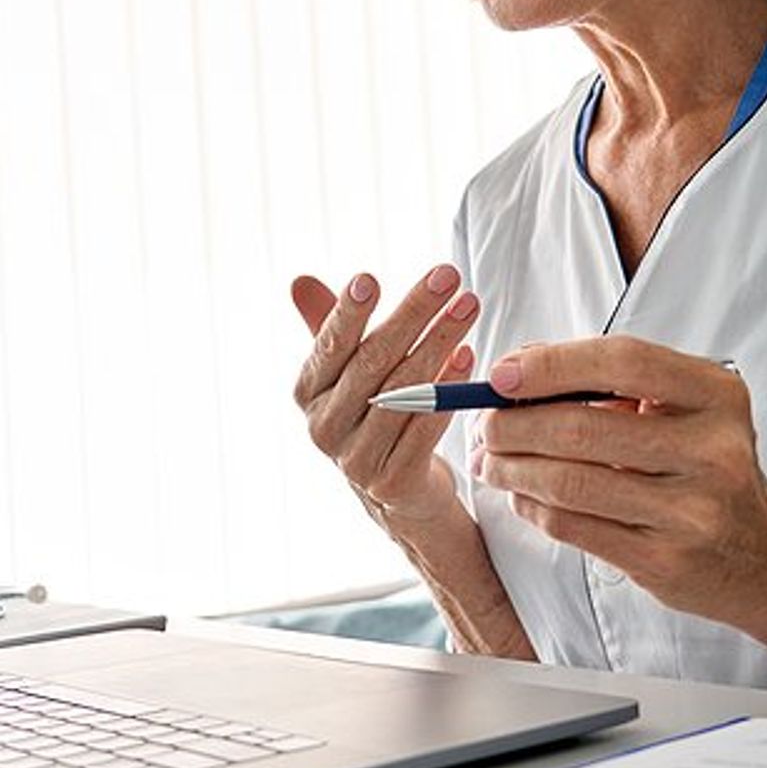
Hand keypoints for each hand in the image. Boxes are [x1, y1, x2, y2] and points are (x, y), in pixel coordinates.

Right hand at [290, 265, 480, 524]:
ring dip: (440, 342)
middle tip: (447, 276)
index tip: (369, 279)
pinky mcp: (394, 480)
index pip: (329, 346)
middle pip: (373, 361)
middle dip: (413, 313)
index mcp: (308, 393)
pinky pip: (426, 426)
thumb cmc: (372, 414)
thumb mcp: (346, 371)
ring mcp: (358, 458)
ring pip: (405, 391)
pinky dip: (448, 388)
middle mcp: (325, 427)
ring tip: (466, 306)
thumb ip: (328, 327)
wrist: (397, 491)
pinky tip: (466, 356)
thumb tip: (300, 281)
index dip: (347, 313)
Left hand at [469, 336, 766, 627]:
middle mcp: (713, 450)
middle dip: (515, 425)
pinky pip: (574, 527)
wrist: (766, 557)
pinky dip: (533, 507)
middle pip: (583, 427)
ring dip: (514, 468)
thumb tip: (517, 366)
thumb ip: (610, 380)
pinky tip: (520, 495)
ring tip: (490, 461)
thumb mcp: (682, 410)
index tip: (501, 374)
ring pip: (570, 482)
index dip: (552, 364)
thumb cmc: (706, 468)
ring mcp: (692, 511)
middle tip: (485, 425)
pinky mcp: (665, 560)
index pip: (623, 362)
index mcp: (716, 395)